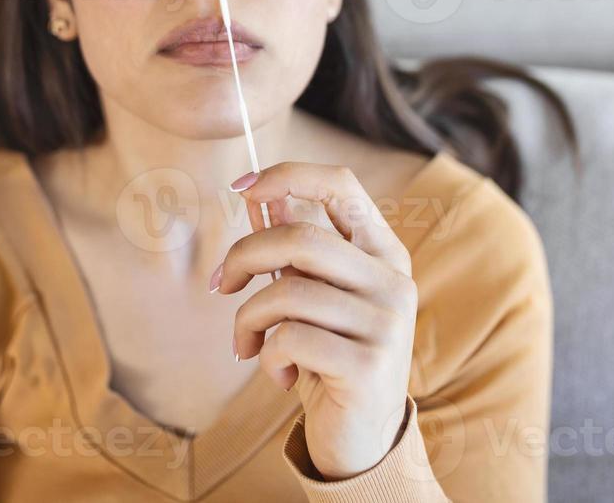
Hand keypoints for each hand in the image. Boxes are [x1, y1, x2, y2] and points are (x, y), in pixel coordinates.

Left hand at [212, 161, 417, 479]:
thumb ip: (292, 249)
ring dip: (247, 319)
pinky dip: (267, 357)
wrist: (362, 440)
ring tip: (246, 344)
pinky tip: (281, 376)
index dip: (287, 174)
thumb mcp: (313, 297)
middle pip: (301, 236)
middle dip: (244, 255)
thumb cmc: (331, 357)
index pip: (341, 185)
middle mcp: (394, 280)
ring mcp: (387, 323)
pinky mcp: (369, 366)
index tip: (240, 186)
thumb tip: (255, 196)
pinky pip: (290, 339)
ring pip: (287, 292)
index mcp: (384, 251)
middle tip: (220, 284)